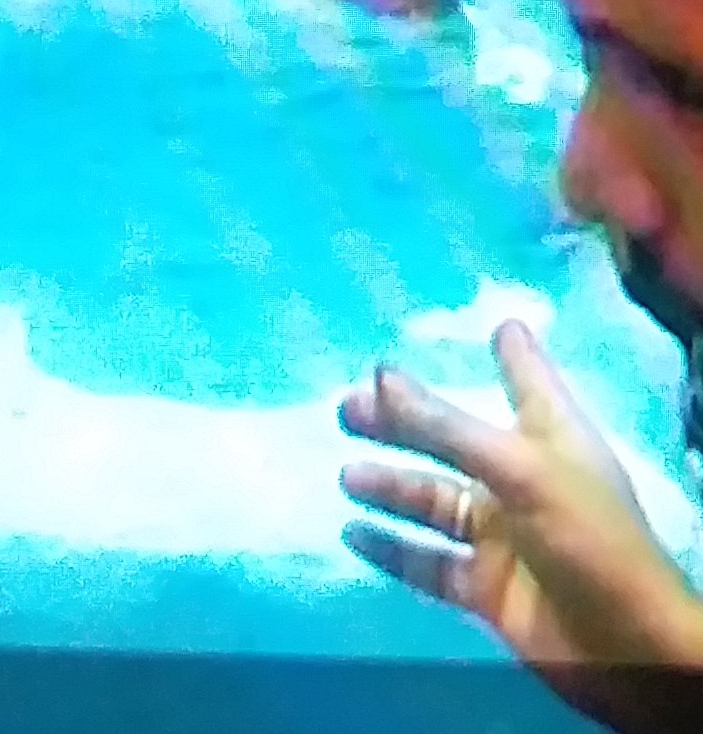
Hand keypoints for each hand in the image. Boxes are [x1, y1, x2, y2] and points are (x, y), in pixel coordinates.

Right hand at [341, 326, 702, 729]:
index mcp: (548, 436)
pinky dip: (391, 546)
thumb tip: (379, 372)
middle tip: (347, 408)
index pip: (528, 380)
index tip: (492, 325)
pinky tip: (353, 533)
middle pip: (453, 441)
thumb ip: (444, 425)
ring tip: (347, 477)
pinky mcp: (486, 588)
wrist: (626, 648)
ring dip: (390, 487)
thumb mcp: (518, 468)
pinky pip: (428, 561)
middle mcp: (521, 479)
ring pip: (433, 502)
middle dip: (402, 423)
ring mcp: (503, 537)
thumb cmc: (586, 536)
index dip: (511, 353)